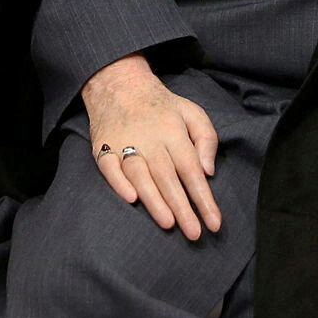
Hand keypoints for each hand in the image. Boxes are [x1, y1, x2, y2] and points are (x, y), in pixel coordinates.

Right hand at [82, 54, 220, 239]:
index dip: (203, 198)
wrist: (118, 82)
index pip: (192, 170)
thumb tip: (208, 171)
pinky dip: (118, 183)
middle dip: (182, 207)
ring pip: (140, 175)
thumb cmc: (161, 104)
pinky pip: (109, 168)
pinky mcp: (103, 147)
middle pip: (168, 177)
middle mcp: (149, 138)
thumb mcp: (192, 112)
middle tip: (194, 234)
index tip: (213, 223)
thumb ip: (206, 139)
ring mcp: (124, 142)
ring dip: (154, 200)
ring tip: (168, 223)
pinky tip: (131, 199)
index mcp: (173, 131)